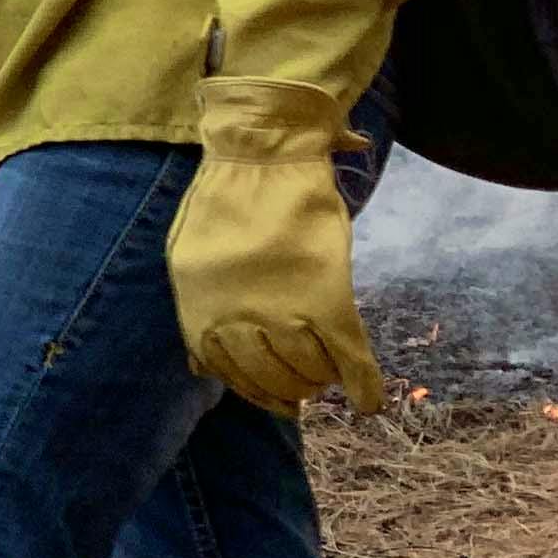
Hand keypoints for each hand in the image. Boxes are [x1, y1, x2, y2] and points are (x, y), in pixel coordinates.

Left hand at [170, 77, 384, 415]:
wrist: (261, 155)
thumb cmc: (225, 199)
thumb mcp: (187, 258)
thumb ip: (198, 310)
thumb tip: (203, 366)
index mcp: (197, 305)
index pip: (222, 371)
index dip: (250, 389)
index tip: (269, 396)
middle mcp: (235, 316)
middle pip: (267, 377)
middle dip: (288, 389)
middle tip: (304, 388)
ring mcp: (281, 309)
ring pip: (307, 370)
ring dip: (319, 380)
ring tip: (326, 376)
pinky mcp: (325, 297)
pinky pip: (347, 356)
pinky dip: (362, 383)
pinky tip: (370, 402)